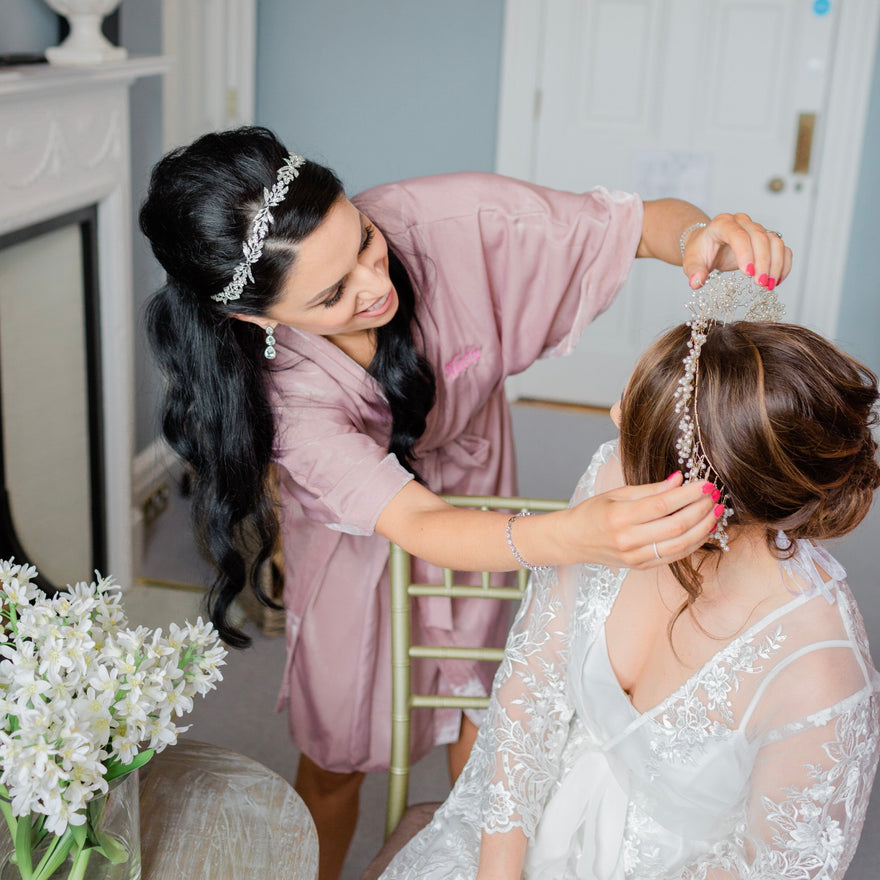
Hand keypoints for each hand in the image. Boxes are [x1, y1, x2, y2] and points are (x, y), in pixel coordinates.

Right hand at [564, 472, 719, 568]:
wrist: (573, 540)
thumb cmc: (593, 513)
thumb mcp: (616, 494)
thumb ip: (650, 489)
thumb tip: (679, 480)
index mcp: (620, 517)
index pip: (663, 504)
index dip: (688, 494)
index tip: (705, 483)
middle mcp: (628, 540)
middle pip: (676, 525)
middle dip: (701, 509)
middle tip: (714, 496)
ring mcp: (635, 557)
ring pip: (680, 544)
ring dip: (703, 528)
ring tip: (715, 512)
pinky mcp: (641, 566)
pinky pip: (674, 556)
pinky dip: (692, 543)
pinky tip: (703, 530)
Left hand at [682, 213, 791, 290]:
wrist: (707, 243)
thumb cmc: (700, 251)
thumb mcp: (691, 262)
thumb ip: (693, 271)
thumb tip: (696, 282)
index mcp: (722, 224)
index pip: (737, 234)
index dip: (745, 252)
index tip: (748, 273)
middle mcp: (742, 222)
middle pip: (760, 237)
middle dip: (763, 262)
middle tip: (760, 284)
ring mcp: (756, 229)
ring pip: (774, 241)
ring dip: (776, 264)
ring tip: (769, 285)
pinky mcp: (767, 239)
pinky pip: (782, 248)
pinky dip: (783, 264)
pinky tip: (777, 281)